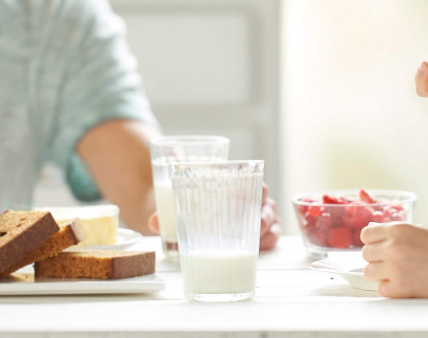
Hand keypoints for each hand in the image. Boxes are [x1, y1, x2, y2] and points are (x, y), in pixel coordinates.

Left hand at [147, 182, 280, 249]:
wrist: (189, 212)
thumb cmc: (188, 204)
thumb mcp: (177, 204)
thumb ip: (165, 212)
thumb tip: (153, 222)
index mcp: (234, 183)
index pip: (252, 179)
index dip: (256, 186)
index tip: (255, 191)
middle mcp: (249, 197)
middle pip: (264, 200)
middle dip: (263, 211)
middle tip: (255, 222)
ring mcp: (257, 214)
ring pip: (271, 217)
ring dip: (267, 227)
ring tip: (257, 237)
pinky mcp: (261, 232)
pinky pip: (273, 235)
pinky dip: (270, 240)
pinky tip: (260, 248)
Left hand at [360, 222, 427, 297]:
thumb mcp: (417, 231)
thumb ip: (394, 233)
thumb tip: (372, 234)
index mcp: (397, 230)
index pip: (366, 235)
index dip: (372, 242)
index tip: (378, 247)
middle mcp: (393, 247)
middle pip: (366, 254)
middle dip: (377, 258)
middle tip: (392, 262)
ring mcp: (395, 268)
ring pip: (369, 272)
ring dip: (380, 274)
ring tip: (398, 273)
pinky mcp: (400, 288)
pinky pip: (381, 289)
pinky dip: (390, 288)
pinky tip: (404, 283)